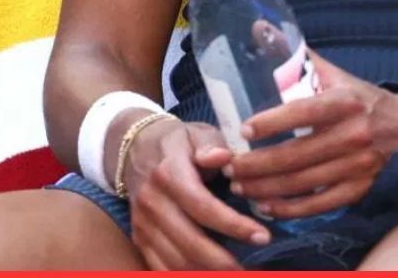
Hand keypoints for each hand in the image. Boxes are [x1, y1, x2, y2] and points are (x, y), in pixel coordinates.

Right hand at [120, 117, 268, 270]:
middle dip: (224, 261)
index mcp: (169, 174)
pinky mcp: (139, 239)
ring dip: (207, 273)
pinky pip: (160, 268)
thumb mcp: (199, 134)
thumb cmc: (179, 143)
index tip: (262, 236)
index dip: (233, 225)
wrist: (135, 150)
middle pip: (189, 243)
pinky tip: (211, 275)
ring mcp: (142, 224)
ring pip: (175, 262)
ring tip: (238, 273)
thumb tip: (226, 157)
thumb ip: (214, 146)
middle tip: (254, 267)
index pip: (203, 206)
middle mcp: (152, 202)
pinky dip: (186, 276)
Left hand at [226, 56, 397, 219]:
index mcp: (345, 102)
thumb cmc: (364, 101)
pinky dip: (289, 209)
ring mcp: (357, 166)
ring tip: (239, 185)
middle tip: (230, 165)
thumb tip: (259, 27)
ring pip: (302, 183)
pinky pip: (319, 205)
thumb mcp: (337, 76)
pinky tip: (266, 205)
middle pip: (295, 155)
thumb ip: (298, 56)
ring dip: (265, 188)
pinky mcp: (359, 190)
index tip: (243, 129)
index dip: (271, 122)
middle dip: (256, 164)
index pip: (303, 112)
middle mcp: (354, 135)